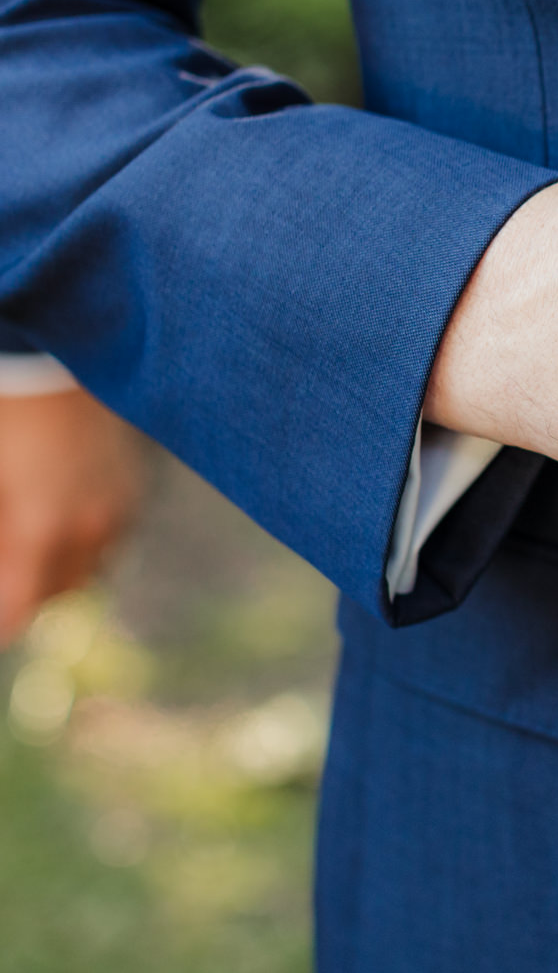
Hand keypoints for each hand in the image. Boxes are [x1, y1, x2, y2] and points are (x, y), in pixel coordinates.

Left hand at [0, 388, 144, 644]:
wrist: (51, 349)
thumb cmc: (4, 413)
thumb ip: (2, 538)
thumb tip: (9, 577)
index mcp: (46, 528)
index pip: (25, 603)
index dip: (5, 623)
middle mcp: (93, 524)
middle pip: (62, 592)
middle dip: (30, 598)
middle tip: (8, 590)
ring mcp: (119, 502)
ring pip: (92, 565)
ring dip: (60, 571)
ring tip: (28, 555)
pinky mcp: (130, 480)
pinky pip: (109, 532)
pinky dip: (81, 541)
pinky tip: (55, 520)